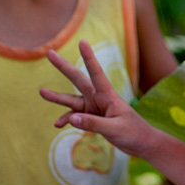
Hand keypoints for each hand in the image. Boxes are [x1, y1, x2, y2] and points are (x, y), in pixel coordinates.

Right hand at [40, 39, 151, 156]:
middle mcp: (99, 98)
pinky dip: (67, 120)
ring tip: (42, 92)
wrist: (142, 143)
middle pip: (79, 80)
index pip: (96, 73)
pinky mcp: (92, 118)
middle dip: (64, 67)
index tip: (82, 41)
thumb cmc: (133, 132)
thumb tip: (70, 119)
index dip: (89, 57)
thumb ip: (92, 124)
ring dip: (58, 97)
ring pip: (72, 100)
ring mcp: (94, 108)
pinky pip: (75, 117)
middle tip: (50, 53)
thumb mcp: (113, 128)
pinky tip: (57, 125)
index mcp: (108, 95)